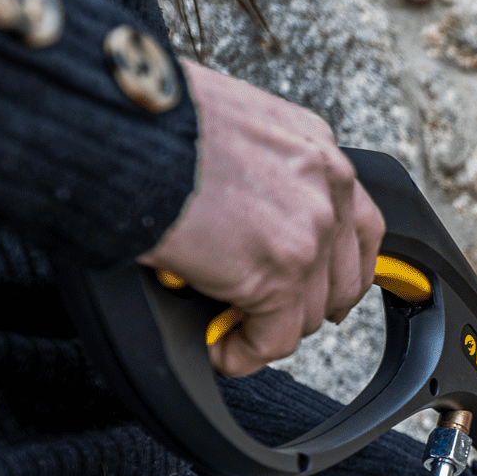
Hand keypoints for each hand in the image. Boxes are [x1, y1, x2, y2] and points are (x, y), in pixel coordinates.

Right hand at [140, 61, 385, 376]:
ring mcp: (309, 232)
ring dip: (269, 329)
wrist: (120, 131)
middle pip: (341, 275)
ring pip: (308, 313)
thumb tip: (243, 205)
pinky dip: (246, 353)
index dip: (337, 264)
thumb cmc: (151, 122)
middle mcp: (326, 186)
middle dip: (306, 304)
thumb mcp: (228, 125)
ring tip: (229, 330)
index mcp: (313, 145)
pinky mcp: (279, 273)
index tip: (318, 287)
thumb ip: (257, 168)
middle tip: (266, 317)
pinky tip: (220, 349)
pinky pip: (274, 339)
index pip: (356, 222)